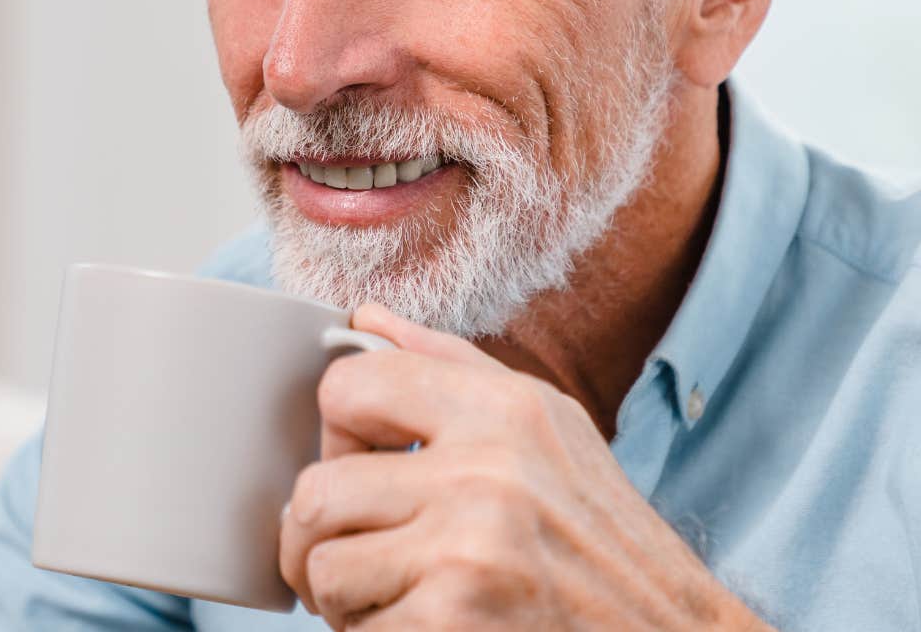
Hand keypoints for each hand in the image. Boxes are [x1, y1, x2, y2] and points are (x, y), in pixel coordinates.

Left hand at [278, 304, 770, 630]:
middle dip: (323, 537)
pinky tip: (430, 629)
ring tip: (399, 597)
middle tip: (365, 557)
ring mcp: (468, 551)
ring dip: (346, 597)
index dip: (335, 436)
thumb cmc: (603, 543)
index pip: (346, 386)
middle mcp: (487, 471)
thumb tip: (364, 319)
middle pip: (317, 492)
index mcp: (505, 409)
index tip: (360, 469)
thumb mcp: (550, 429)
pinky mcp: (453, 621)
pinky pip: (356, 631)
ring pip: (323, 567)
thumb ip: (448, 366)